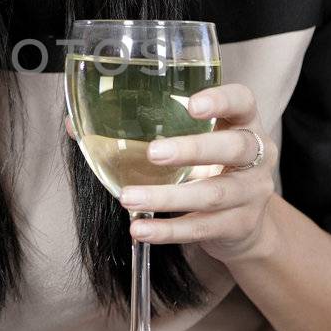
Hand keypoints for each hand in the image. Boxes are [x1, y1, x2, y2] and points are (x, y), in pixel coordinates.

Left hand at [64, 83, 277, 261]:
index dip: (221, 100)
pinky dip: (169, 229)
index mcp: (243, 123)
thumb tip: (74, 125)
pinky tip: (140, 229)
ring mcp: (252, 192)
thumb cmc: (205, 168)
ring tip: (128, 199)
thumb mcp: (187, 143)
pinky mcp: (240, 225)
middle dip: (192, 149)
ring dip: (167, 196)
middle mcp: (257, 155)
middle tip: (153, 153)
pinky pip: (202, 227)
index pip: (243, 101)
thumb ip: (140, 129)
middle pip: (233, 147)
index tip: (191, 105)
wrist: (243, 223)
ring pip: (213, 194)